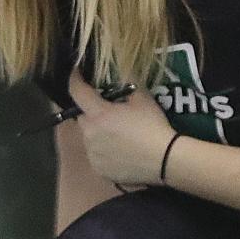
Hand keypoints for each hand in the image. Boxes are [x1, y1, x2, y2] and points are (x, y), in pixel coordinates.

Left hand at [67, 71, 175, 187]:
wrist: (164, 160)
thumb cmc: (152, 126)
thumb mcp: (143, 98)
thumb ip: (127, 82)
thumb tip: (120, 69)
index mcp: (98, 114)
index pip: (77, 92)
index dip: (75, 80)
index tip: (76, 73)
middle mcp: (90, 134)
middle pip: (82, 117)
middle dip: (91, 112)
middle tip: (107, 111)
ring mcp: (93, 154)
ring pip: (88, 137)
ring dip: (96, 132)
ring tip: (116, 133)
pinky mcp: (99, 169)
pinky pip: (96, 155)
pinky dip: (103, 150)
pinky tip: (119, 151)